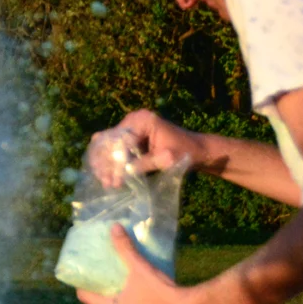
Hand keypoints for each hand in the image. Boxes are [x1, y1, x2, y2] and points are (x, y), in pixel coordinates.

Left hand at [75, 225, 218, 303]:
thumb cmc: (160, 293)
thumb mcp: (139, 268)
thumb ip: (125, 248)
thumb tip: (114, 228)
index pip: (84, 297)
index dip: (83, 283)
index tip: (87, 272)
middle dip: (103, 290)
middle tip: (106, 273)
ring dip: (119, 300)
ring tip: (124, 283)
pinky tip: (142, 296)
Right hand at [87, 110, 203, 187]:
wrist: (197, 150)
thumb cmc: (185, 152)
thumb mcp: (167, 159)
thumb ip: (144, 164)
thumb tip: (122, 174)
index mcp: (142, 120)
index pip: (121, 140)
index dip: (116, 161)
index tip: (115, 181)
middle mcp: (132, 120)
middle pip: (110, 141)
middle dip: (107, 163)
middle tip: (106, 183)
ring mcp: (129, 128)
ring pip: (108, 146)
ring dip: (105, 164)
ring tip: (105, 182)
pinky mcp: (129, 137)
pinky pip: (113, 149)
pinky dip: (109, 162)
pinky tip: (106, 176)